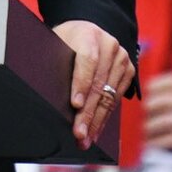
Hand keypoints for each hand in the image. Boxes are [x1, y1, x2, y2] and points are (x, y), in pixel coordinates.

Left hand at [52, 19, 134, 151]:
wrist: (87, 32)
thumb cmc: (66, 42)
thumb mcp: (56, 44)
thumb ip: (54, 62)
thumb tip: (42, 89)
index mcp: (89, 35)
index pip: (87, 60)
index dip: (81, 84)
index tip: (75, 105)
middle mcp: (110, 45)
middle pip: (99, 84)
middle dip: (88, 113)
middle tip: (79, 134)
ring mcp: (122, 58)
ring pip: (109, 95)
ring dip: (97, 120)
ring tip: (86, 139)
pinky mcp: (129, 70)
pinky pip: (116, 98)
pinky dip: (105, 117)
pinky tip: (96, 130)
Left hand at [144, 72, 171, 162]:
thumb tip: (154, 93)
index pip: (171, 80)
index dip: (155, 85)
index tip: (147, 90)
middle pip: (162, 100)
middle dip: (149, 107)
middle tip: (146, 112)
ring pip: (163, 120)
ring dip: (150, 126)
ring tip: (146, 129)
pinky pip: (168, 137)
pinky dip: (156, 141)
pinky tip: (151, 142)